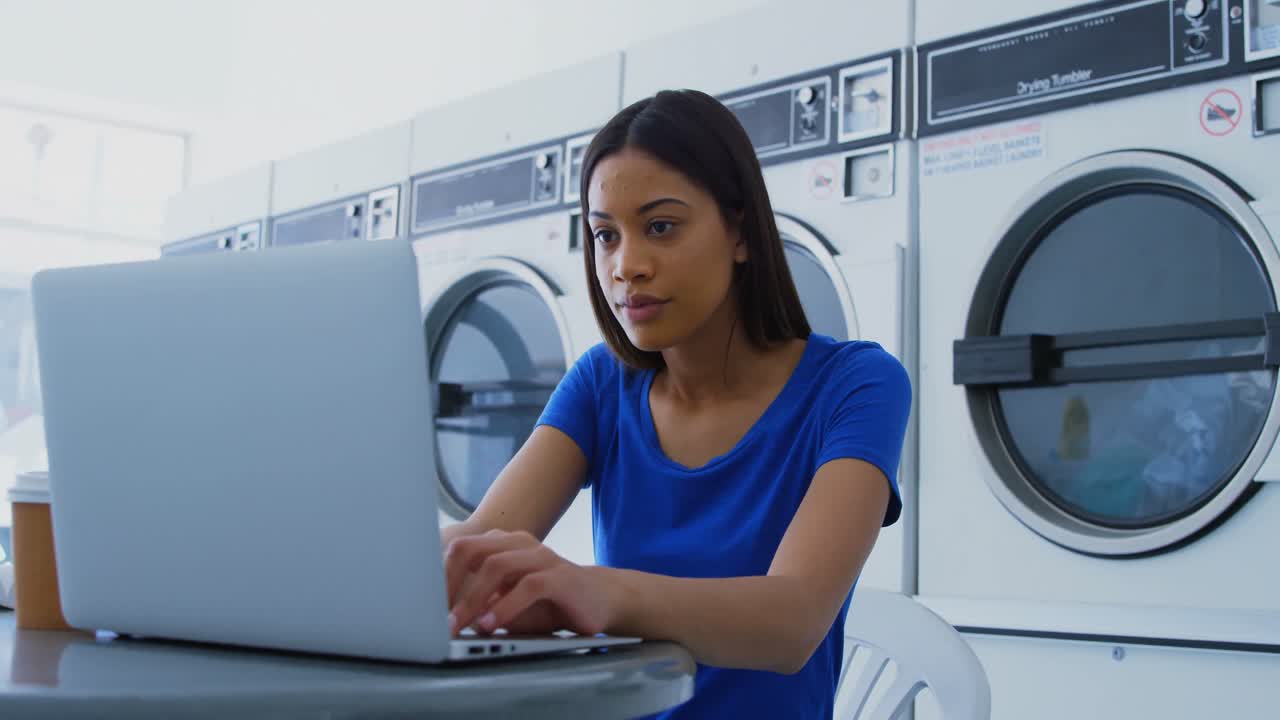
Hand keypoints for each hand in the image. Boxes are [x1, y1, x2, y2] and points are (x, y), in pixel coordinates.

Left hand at [444, 529, 614, 636]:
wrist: (600, 600)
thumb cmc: (549, 602)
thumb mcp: (507, 600)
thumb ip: (480, 601)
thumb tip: (441, 615)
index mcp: (504, 543)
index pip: (460, 548)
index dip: (439, 576)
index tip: (424, 605)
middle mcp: (520, 543)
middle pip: (472, 551)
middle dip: (448, 585)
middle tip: (435, 615)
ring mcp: (541, 556)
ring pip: (496, 566)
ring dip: (472, 599)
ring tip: (458, 624)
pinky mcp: (560, 576)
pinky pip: (528, 586)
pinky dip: (504, 607)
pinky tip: (490, 624)